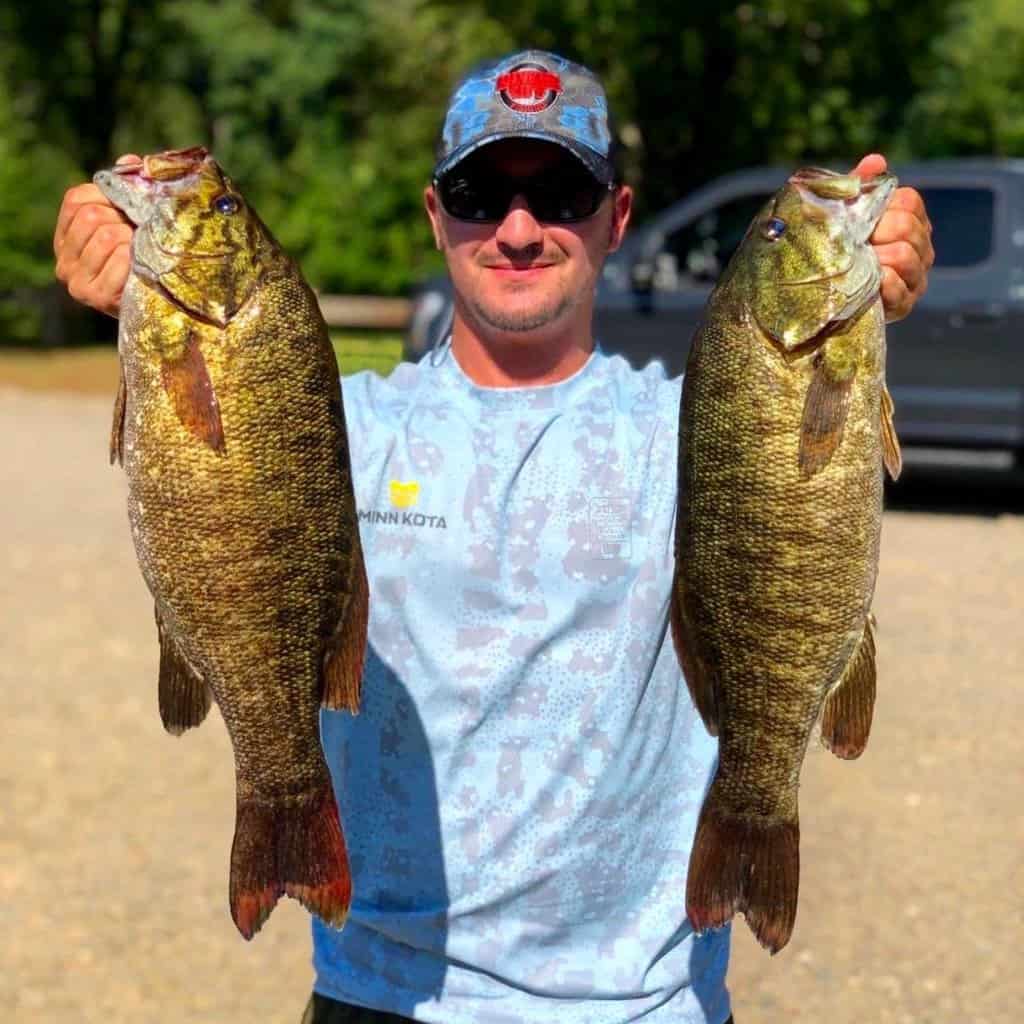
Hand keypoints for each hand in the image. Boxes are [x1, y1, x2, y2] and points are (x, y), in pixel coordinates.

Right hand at [54, 154, 139, 317]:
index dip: (109, 197)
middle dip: (124, 220)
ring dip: (134, 240)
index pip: (76, 199)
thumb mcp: (135, 220)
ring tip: (143, 252)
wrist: (162, 305)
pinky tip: (143, 267)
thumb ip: (130, 189)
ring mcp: (76, 280)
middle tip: (141, 234)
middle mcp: (63, 260)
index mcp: (66, 236)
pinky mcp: (95, 296)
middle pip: (92, 216)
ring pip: (107, 236)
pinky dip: (137, 258)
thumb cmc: (147, 256)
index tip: (130, 210)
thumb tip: (130, 162)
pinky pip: (119, 259)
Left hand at [851, 154, 933, 323]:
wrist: (821, 293)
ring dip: (877, 259)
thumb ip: (858, 186)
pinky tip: (867, 284)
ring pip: (905, 256)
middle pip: (907, 228)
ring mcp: (916, 276)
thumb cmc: (836, 247)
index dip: (883, 208)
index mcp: (910, 219)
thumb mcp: (842, 214)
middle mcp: (920, 246)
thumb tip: (875, 162)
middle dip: (878, 233)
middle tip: (856, 244)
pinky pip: (899, 290)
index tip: (861, 221)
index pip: (909, 201)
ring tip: (858, 264)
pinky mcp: (905, 304)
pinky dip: (881, 285)